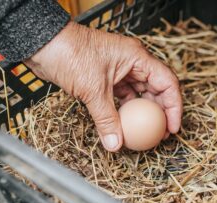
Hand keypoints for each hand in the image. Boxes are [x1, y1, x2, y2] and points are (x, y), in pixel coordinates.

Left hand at [24, 21, 181, 151]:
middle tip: (162, 134)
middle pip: (156, 89)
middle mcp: (132, 63)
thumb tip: (116, 144)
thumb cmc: (70, 54)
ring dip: (142, 114)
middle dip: (161, 113)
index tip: (172, 127)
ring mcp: (119, 71)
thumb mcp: (92, 89)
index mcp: (137, 57)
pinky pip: (122, 98)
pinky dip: (125, 112)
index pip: (167, 82)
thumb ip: (107, 118)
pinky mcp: (106, 79)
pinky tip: (125, 126)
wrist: (43, 44)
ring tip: (145, 133)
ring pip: (139, 95)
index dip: (174, 106)